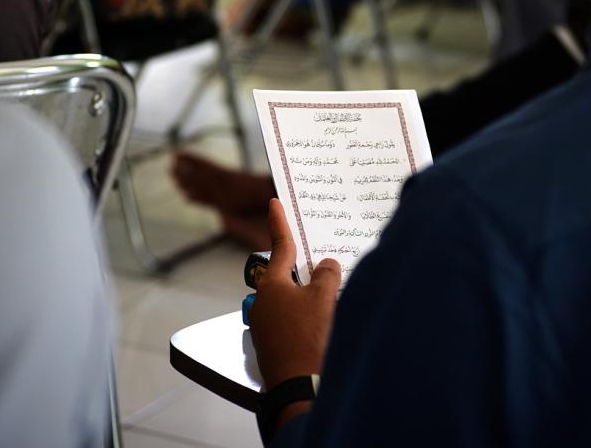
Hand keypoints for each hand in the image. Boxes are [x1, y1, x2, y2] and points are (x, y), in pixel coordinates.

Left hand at [250, 200, 340, 389]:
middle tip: (320, 266)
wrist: (299, 388)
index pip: (279, 246)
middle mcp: (262, 303)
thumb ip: (326, 275)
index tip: (274, 202)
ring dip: (303, 297)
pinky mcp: (271, 344)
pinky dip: (302, 316)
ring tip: (328, 304)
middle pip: (284, 276)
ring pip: (287, 300)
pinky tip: (320, 326)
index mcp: (271, 285)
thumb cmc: (308, 339)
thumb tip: (326, 265)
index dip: (279, 222)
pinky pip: (287, 320)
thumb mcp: (324, 299)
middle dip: (301, 270)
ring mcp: (264, 326)